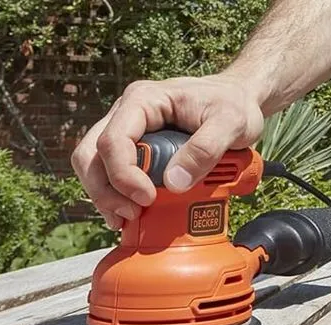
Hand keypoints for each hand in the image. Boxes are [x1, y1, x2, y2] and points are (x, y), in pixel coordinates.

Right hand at [70, 74, 264, 229]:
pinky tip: (130, 215)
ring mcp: (127, 131)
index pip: (113, 140)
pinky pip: (110, 173)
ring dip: (104, 196)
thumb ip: (205, 149)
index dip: (123, 175)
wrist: (239, 99)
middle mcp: (126, 113)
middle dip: (104, 190)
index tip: (147, 198)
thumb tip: (174, 183)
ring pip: (93, 166)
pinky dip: (115, 196)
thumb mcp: (231, 123)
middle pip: (91, 155)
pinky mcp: (133, 149)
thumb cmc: (234, 104)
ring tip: (128, 219)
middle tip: (130, 215)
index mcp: (144, 100)